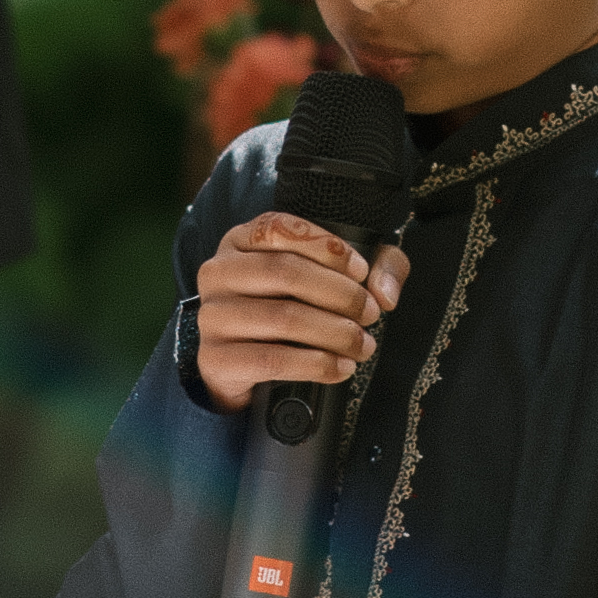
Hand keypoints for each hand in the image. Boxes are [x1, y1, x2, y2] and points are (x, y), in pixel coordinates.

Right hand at [192, 210, 409, 415]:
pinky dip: (316, 365)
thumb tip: (384, 292)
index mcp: (240, 241)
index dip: (327, 247)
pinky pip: (272, 360)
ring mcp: (212, 316)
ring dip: (335, 333)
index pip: (281, 228)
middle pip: (285, 272)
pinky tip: (340, 367)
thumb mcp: (329, 279)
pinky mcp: (215, 358)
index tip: (361, 271)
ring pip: (283, 318)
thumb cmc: (288, 311)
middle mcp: (218, 273)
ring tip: (363, 346)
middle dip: (340, 294)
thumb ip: (373, 269)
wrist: (242, 369)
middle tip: (370, 314)